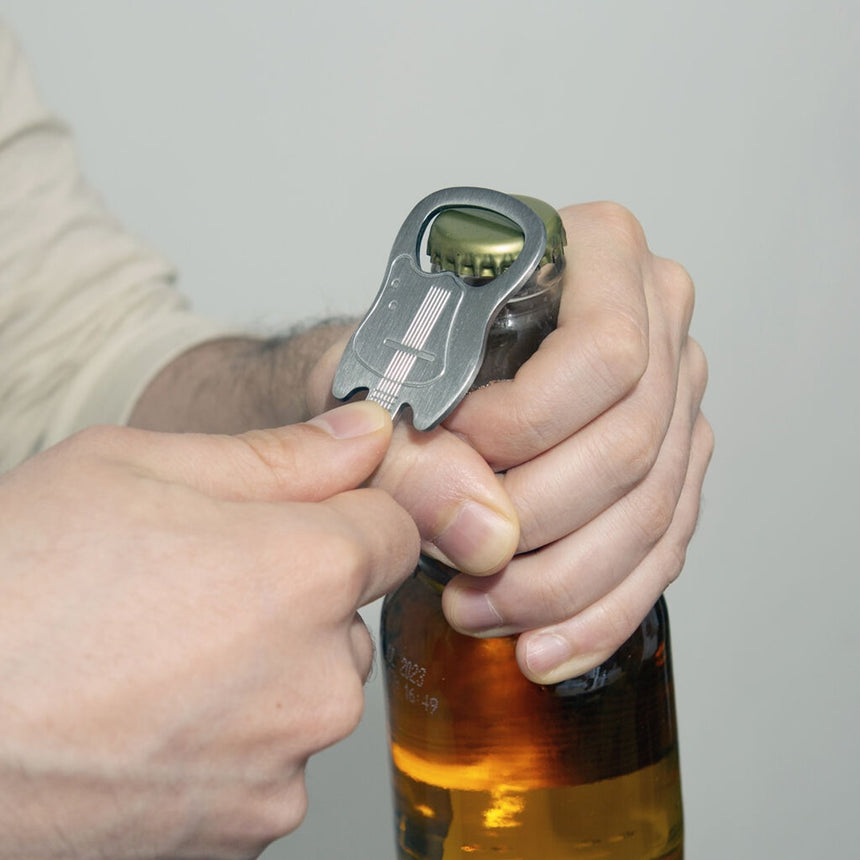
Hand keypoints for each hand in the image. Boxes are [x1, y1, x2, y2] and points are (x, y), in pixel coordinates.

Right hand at [0, 402, 417, 858]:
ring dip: (263, 669)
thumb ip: (279, 452)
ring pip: (310, 687)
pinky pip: (272, 757)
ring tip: (160, 658)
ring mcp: (286, 760)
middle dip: (296, 595)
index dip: (348, 515)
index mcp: (311, 570)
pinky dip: (233, 736)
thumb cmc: (15, 590)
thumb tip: (363, 434)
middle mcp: (321, 675)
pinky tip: (153, 718)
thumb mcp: (138, 468)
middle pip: (348, 614)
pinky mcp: (249, 827)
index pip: (396, 528)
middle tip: (194, 589)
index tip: (299, 520)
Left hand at [310, 201, 711, 684]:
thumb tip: (476, 528)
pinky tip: (542, 646)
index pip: (604, 352)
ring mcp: (674, 399)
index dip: (528, 424)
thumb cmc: (395, 351)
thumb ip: (409, 440)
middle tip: (457, 562)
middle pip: (634, 442)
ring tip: (481, 610)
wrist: (408, 373)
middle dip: (537, 522)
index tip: (455, 454)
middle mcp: (655, 319)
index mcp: (595, 252)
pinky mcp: (670, 471)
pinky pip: (659, 554)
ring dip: (561, 583)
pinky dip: (597, 612)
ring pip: (651, 513)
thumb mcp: (375, 375)